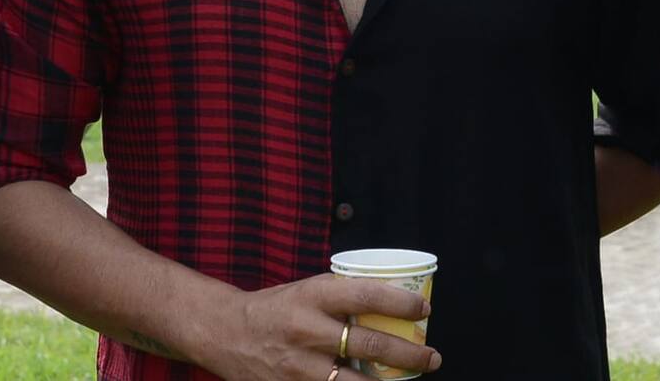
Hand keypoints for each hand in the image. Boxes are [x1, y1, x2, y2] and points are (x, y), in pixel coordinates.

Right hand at [209, 273, 440, 380]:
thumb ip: (341, 296)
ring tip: (412, 380)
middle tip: (432, 357)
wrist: (227, 332)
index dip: (400, 303)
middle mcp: (308, 329)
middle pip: (369, 344)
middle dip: (409, 354)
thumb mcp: (307, 289)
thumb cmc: (277, 307)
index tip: (424, 311)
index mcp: (314, 294)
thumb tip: (389, 299)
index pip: (365, 295)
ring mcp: (300, 365)